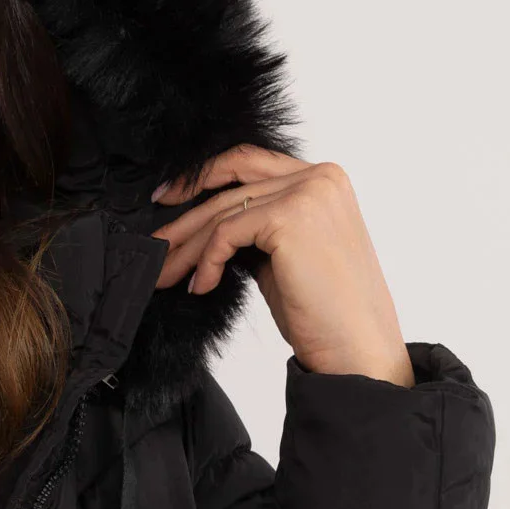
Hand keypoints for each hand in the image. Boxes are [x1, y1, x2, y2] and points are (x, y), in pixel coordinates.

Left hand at [151, 147, 413, 386]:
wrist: (356, 347)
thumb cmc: (324, 311)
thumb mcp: (284, 255)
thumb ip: (256, 229)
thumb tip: (208, 227)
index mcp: (323, 179)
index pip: (249, 161)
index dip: (204, 175)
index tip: (169, 198)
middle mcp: (319, 177)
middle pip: (231, 186)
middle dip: (185, 218)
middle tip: (153, 243)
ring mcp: (307, 193)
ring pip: (223, 212)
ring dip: (186, 247)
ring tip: (164, 274)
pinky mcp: (291, 217)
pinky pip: (226, 234)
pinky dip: (206, 262)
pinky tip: (200, 287)